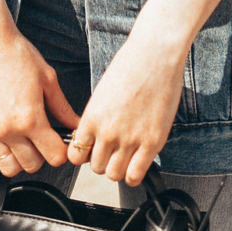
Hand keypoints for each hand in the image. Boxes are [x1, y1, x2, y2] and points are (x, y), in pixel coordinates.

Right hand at [0, 24, 79, 177]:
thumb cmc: (18, 54)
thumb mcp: (48, 79)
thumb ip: (63, 108)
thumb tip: (76, 125)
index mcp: (30, 119)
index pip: (54, 157)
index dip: (62, 151)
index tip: (62, 142)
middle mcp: (8, 129)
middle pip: (32, 166)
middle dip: (42, 155)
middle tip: (44, 137)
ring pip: (8, 166)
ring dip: (20, 157)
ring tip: (26, 138)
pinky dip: (2, 143)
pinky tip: (8, 123)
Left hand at [66, 30, 184, 185]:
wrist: (155, 54)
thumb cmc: (131, 65)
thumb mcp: (103, 92)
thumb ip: (97, 117)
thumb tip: (94, 136)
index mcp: (92, 117)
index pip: (75, 155)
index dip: (83, 154)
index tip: (91, 150)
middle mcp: (108, 132)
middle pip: (95, 167)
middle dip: (103, 160)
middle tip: (112, 150)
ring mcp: (130, 139)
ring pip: (114, 175)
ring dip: (118, 168)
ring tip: (126, 155)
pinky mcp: (152, 143)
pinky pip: (135, 176)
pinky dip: (134, 174)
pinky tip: (137, 162)